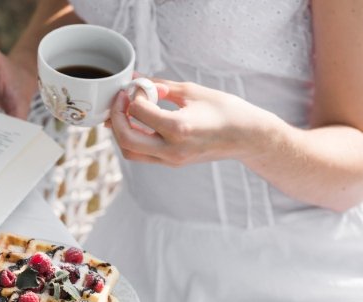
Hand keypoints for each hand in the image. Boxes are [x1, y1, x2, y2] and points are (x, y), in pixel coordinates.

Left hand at [109, 79, 265, 166]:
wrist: (247, 136)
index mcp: (179, 128)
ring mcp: (171, 160)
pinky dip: (133, 138)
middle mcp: (172, 149)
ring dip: (121, 131)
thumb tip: (136, 78)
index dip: (132, 95)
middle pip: (126, 139)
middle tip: (121, 100)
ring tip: (126, 111)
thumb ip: (160, 85)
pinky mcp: (172, 163)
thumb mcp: (192, 91)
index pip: (138, 112)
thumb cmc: (225, 110)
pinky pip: (142, 154)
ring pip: (130, 151)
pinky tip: (138, 122)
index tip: (138, 86)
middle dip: (116, 117)